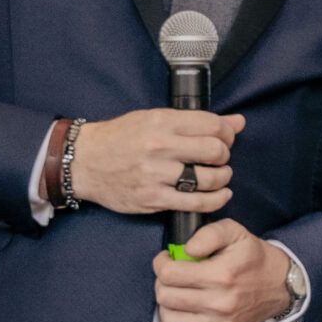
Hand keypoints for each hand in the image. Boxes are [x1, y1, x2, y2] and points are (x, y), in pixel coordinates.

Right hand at [71, 108, 244, 216]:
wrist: (84, 162)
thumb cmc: (119, 138)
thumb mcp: (154, 118)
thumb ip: (196, 121)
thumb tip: (238, 121)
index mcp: (161, 122)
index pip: (212, 125)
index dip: (227, 133)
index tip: (225, 138)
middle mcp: (160, 147)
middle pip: (215, 151)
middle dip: (225, 155)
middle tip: (219, 158)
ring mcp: (156, 175)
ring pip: (210, 179)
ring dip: (223, 178)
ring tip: (219, 176)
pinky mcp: (153, 199)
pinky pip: (196, 203)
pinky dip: (215, 200)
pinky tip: (219, 195)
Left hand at [151, 219, 289, 321]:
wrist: (281, 285)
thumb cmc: (254, 258)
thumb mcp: (236, 233)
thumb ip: (208, 234)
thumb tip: (185, 249)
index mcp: (222, 275)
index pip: (169, 274)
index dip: (161, 263)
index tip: (166, 260)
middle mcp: (220, 303)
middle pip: (166, 297)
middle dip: (162, 283)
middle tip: (171, 276)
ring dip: (165, 307)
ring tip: (174, 296)